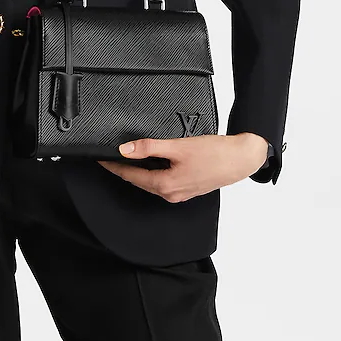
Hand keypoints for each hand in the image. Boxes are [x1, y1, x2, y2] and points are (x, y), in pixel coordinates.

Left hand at [96, 133, 268, 201]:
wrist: (240, 159)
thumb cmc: (214, 153)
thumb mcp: (177, 146)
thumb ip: (149, 147)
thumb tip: (125, 149)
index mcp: (165, 185)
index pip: (130, 176)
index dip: (113, 166)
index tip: (99, 159)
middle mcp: (170, 194)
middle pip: (139, 180)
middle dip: (123, 169)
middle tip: (108, 157)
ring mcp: (179, 193)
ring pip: (150, 181)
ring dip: (138, 170)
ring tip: (125, 157)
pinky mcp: (187, 188)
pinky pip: (162, 181)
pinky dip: (152, 171)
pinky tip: (151, 161)